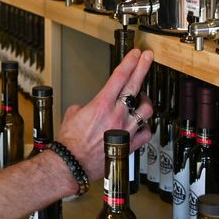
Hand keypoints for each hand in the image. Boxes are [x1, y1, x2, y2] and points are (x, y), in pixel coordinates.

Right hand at [55, 48, 153, 180]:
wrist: (72, 164)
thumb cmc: (69, 143)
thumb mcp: (72, 114)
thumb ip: (84, 107)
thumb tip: (87, 108)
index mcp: (101, 104)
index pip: (120, 76)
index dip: (130, 62)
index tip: (136, 54)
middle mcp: (116, 115)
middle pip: (135, 85)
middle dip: (143, 68)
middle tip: (148, 57)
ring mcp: (126, 130)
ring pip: (146, 110)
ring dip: (145, 101)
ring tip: (142, 99)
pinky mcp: (129, 145)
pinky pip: (146, 132)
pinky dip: (145, 127)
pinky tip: (141, 125)